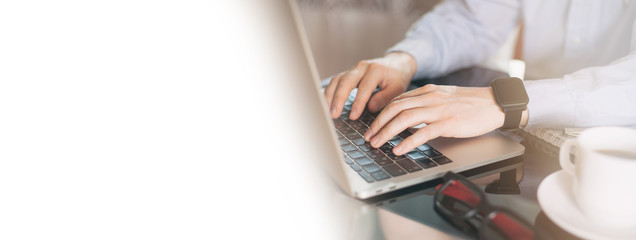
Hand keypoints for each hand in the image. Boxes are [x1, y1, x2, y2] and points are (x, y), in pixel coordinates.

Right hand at [324, 52, 415, 119]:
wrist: (396, 63)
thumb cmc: (397, 77)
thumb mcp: (398, 88)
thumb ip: (385, 98)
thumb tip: (370, 108)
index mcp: (376, 69)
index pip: (364, 87)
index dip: (358, 103)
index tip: (353, 117)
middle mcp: (362, 67)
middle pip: (345, 81)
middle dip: (338, 99)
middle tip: (333, 114)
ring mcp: (354, 69)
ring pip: (337, 80)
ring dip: (330, 96)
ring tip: (326, 111)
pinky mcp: (348, 73)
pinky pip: (336, 81)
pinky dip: (329, 92)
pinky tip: (326, 104)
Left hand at [363, 84, 509, 154]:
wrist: (495, 103)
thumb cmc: (471, 103)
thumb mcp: (444, 97)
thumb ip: (426, 103)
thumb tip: (407, 115)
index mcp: (427, 91)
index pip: (396, 100)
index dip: (381, 114)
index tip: (372, 126)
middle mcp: (430, 98)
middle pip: (395, 108)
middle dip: (378, 124)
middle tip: (368, 137)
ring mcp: (439, 110)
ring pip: (404, 119)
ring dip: (386, 133)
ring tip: (377, 144)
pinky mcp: (448, 123)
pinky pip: (423, 133)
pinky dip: (407, 142)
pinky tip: (398, 150)